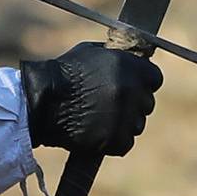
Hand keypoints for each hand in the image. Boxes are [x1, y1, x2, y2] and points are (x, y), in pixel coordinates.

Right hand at [20, 42, 161, 155]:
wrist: (42, 102)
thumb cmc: (62, 74)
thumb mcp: (91, 53)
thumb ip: (116, 58)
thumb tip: (132, 60)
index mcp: (130, 67)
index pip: (154, 78)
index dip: (143, 83)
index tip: (133, 88)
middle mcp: (132, 91)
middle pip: (147, 103)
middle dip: (132, 104)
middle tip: (110, 106)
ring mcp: (126, 117)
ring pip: (137, 124)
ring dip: (123, 123)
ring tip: (99, 120)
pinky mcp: (117, 139)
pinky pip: (126, 142)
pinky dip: (114, 141)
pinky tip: (97, 133)